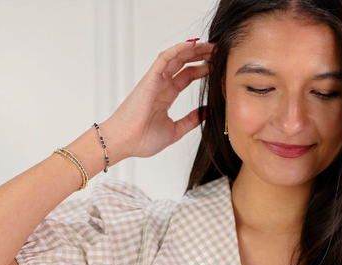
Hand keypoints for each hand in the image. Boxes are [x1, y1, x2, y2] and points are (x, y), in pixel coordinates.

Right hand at [104, 39, 215, 158]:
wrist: (124, 142)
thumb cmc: (142, 139)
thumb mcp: (175, 131)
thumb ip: (190, 120)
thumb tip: (206, 112)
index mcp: (166, 95)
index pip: (187, 75)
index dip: (202, 68)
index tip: (217, 67)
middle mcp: (161, 85)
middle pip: (183, 63)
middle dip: (200, 55)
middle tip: (217, 51)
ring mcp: (155, 81)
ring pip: (176, 57)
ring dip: (193, 49)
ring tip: (209, 45)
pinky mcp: (149, 79)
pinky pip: (164, 59)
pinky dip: (178, 50)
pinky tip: (192, 44)